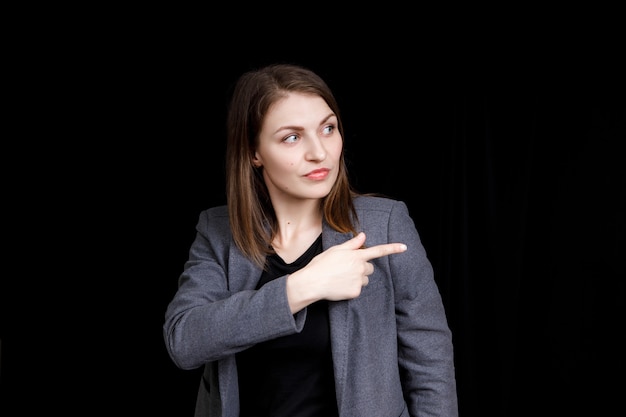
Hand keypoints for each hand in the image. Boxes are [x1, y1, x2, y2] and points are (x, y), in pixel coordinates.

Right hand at [287, 232, 406, 309]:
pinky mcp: (356, 292)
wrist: (312, 283)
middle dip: (362, 268)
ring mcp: (359, 281)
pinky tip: (340, 286)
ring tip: (341, 278)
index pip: (378, 250)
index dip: (392, 248)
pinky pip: (358, 290)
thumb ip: (352, 244)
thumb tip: (363, 235)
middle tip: (346, 269)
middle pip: (370, 268)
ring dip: (357, 279)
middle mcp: (360, 267)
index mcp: (356, 255)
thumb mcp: (335, 250)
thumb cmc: (321, 264)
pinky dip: (351, 289)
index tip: (404, 247)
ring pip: (364, 279)